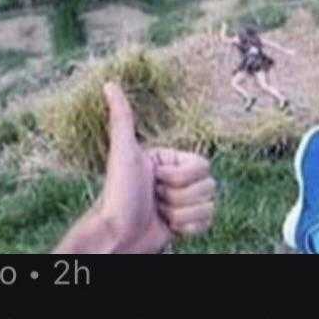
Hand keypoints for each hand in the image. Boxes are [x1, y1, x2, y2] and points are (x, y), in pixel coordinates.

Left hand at [53, 83, 216, 253]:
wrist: (117, 235)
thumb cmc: (118, 194)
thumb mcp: (123, 153)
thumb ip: (121, 118)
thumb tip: (109, 83)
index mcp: (171, 160)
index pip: (203, 165)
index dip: (180, 177)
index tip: (156, 179)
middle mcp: (179, 179)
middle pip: (209, 186)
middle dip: (179, 198)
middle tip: (155, 198)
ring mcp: (184, 200)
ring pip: (209, 205)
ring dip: (181, 214)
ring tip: (158, 213)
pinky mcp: (187, 222)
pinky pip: (208, 222)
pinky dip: (189, 228)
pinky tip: (169, 227)